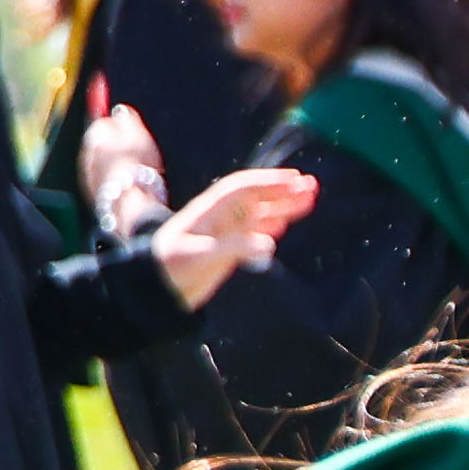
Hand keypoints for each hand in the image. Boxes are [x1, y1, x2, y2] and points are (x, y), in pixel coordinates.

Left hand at [78, 92, 168, 243]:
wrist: (130, 204)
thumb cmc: (136, 167)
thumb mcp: (138, 134)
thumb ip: (127, 118)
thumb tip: (120, 110)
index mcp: (96, 134)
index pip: (99, 112)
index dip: (100, 99)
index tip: (99, 82)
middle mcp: (87, 152)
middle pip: (100, 137)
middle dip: (112, 135)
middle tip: (132, 138)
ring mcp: (88, 173)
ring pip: (101, 158)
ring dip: (112, 156)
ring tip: (135, 162)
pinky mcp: (94, 193)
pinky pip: (104, 175)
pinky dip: (113, 173)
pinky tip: (128, 179)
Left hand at [145, 163, 316, 305]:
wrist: (156, 290)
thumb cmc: (172, 267)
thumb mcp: (200, 257)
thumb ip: (234, 248)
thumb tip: (268, 244)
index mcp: (210, 211)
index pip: (244, 189)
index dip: (270, 182)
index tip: (295, 179)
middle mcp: (220, 218)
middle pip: (257, 197)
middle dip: (283, 190)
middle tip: (311, 184)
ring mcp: (224, 233)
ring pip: (259, 213)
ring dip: (283, 206)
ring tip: (309, 200)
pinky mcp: (227, 250)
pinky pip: (253, 233)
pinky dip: (270, 226)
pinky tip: (284, 224)